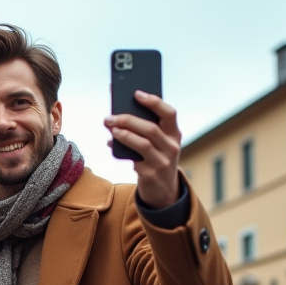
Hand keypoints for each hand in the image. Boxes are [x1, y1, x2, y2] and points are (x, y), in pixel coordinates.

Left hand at [104, 91, 181, 207]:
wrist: (163, 191)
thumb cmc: (156, 158)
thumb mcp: (158, 144)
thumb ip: (145, 129)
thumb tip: (119, 115)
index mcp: (175, 134)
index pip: (169, 113)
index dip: (154, 102)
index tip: (136, 93)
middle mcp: (172, 147)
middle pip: (151, 128)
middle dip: (128, 120)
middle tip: (110, 117)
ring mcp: (162, 162)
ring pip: (142, 144)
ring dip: (124, 134)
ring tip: (111, 128)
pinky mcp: (151, 175)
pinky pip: (133, 159)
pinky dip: (120, 150)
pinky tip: (111, 144)